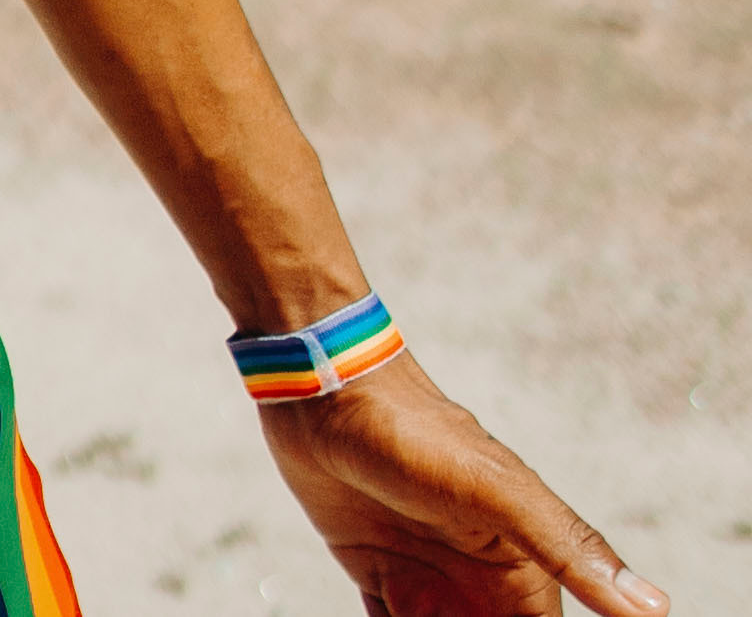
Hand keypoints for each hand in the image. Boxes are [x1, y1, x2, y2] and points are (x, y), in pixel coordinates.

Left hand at [262, 356, 663, 615]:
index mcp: (522, 572)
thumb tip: (654, 609)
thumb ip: (568, 546)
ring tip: (408, 612)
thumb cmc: (416, 432)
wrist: (324, 385)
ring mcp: (429, 582)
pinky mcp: (380, 578)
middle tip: (431, 616)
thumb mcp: (497, 490)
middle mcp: (479, 583)